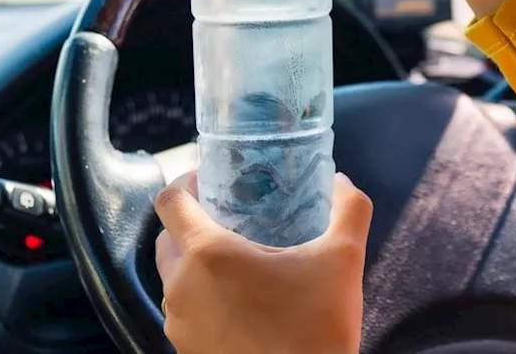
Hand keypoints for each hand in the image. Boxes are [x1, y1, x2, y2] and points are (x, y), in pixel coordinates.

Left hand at [154, 171, 371, 353]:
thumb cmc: (316, 327)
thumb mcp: (344, 259)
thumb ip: (348, 209)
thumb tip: (342, 181)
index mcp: (207, 255)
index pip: (169, 201)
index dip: (186, 181)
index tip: (210, 179)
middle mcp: (180, 287)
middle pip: (167, 238)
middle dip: (192, 222)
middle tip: (230, 216)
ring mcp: (179, 324)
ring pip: (174, 277)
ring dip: (197, 262)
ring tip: (239, 260)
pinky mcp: (186, 350)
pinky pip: (185, 310)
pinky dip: (203, 297)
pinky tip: (240, 300)